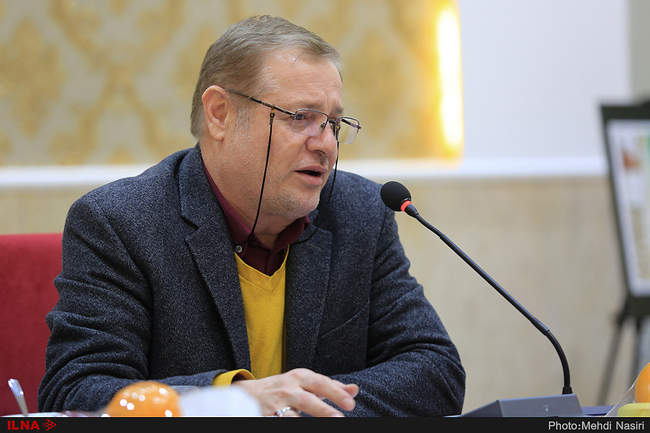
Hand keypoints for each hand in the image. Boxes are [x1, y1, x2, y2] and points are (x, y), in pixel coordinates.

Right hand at [232, 368, 357, 416]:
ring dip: (304, 422)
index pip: (321, 383)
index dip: (336, 393)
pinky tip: (299, 427)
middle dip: (323, 410)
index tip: (351, 404)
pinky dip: (289, 425)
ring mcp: (275, 404)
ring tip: (321, 428)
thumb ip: (330, 387)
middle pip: (307, 400)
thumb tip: (354, 390)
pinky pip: (279, 422)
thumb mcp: (305, 383)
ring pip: (291, 415)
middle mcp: (287, 389)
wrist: (249, 393)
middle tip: (339, 419)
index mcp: (300, 377)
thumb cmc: (285, 388)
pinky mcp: (266, 416)